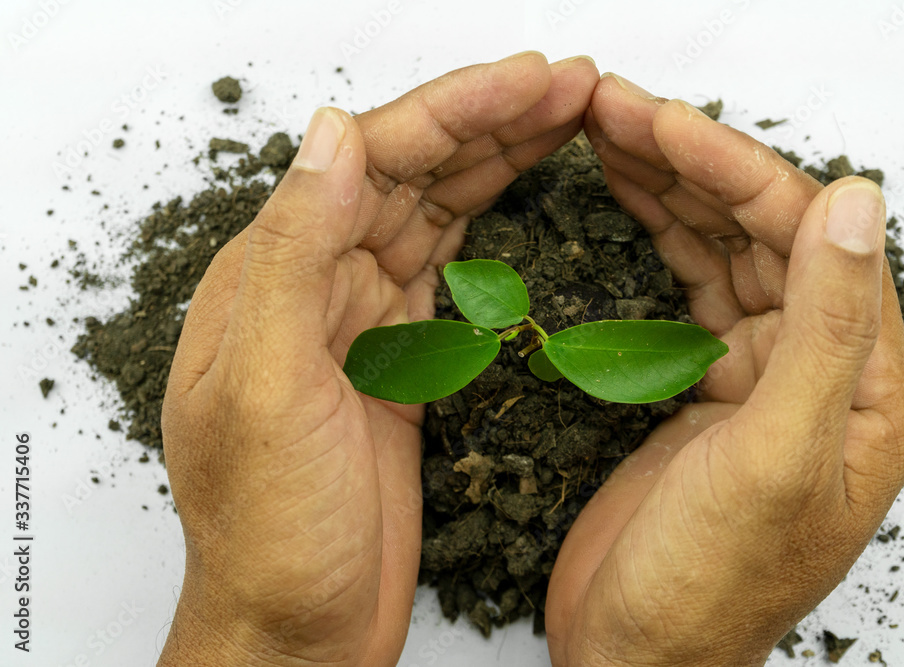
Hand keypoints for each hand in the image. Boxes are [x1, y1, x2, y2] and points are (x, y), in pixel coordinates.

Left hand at [157, 53, 598, 666]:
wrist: (295, 632)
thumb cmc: (271, 535)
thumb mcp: (271, 394)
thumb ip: (294, 258)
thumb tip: (332, 134)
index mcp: (273, 278)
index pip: (369, 160)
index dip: (456, 111)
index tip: (535, 81)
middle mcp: (314, 286)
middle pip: (408, 173)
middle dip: (490, 121)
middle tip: (572, 84)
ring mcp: (359, 321)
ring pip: (431, 212)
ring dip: (495, 160)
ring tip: (564, 117)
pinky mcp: (397, 360)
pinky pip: (444, 267)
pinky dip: (485, 223)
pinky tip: (517, 194)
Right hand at [545, 74, 903, 665]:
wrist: (638, 655)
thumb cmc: (708, 586)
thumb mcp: (775, 458)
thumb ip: (823, 329)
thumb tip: (855, 202)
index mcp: (866, 384)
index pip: (807, 237)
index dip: (732, 170)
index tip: (656, 121)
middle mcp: (823, 369)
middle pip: (761, 231)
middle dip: (688, 162)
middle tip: (613, 107)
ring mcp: (764, 374)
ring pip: (723, 250)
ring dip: (669, 186)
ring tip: (607, 130)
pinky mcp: (709, 385)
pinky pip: (692, 287)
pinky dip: (659, 236)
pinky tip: (629, 195)